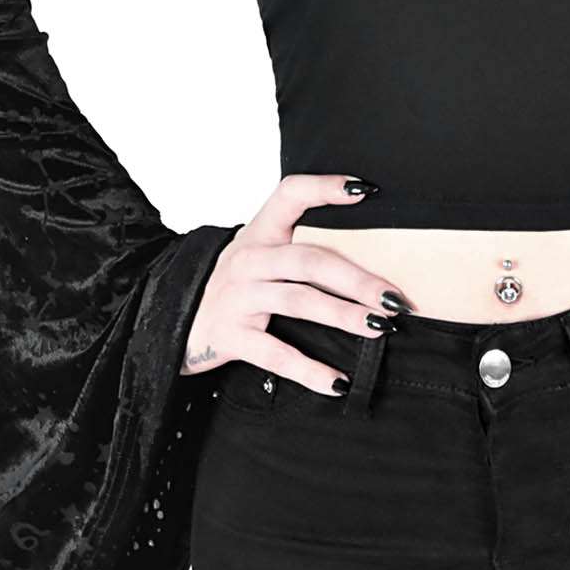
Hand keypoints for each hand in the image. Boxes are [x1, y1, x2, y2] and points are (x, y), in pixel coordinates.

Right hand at [179, 173, 415, 393]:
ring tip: (379, 327)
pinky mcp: (232, 337)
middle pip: (308, 260)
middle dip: (357, 278)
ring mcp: (239, 298)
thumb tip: (372, 258)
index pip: (291, 195)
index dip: (325, 188)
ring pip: (298, 301)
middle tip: (393, 296)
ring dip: (343, 315)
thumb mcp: (259, 255)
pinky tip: (338, 381)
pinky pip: (276, 355)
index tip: (365, 191)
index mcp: (259, 232)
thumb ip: (299, 247)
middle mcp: (248, 260)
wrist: (175, 321)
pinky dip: (310, 370)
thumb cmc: (234, 286)